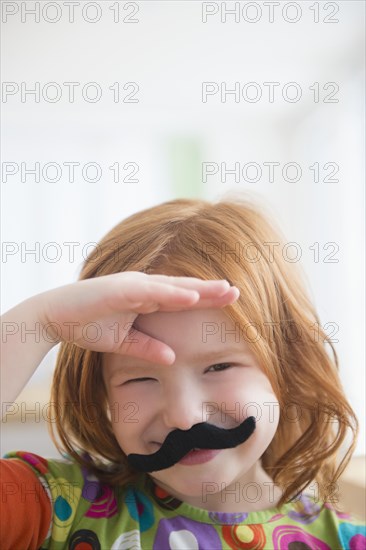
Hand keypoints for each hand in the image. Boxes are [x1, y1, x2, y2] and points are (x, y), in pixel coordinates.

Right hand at [39, 272, 239, 364]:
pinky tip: (191, 296)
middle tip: (238, 291)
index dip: (207, 299)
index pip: (182, 298)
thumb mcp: (125, 341)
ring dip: (199, 289)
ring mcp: (131, 286)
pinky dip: (171, 294)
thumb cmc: (88, 325)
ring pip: (172, 287)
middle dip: (211, 290)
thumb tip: (173, 357)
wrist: (55, 318)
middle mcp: (142, 288)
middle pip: (184, 289)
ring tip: (225, 290)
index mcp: (145, 298)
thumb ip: (148, 347)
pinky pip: (150, 292)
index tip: (232, 302)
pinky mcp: (119, 290)